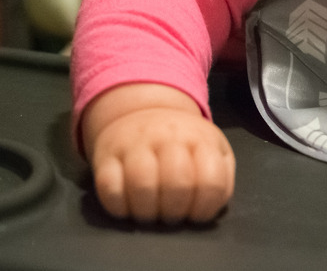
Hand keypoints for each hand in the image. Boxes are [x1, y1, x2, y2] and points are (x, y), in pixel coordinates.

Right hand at [82, 84, 235, 223]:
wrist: (143, 111)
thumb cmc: (183, 143)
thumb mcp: (212, 149)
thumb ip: (221, 177)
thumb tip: (211, 208)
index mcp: (200, 139)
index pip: (210, 181)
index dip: (204, 208)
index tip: (196, 215)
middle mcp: (167, 137)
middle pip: (177, 183)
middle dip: (175, 212)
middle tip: (171, 216)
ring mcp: (135, 144)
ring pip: (142, 183)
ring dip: (147, 211)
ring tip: (150, 214)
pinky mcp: (106, 155)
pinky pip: (108, 186)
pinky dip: (118, 207)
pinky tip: (127, 208)